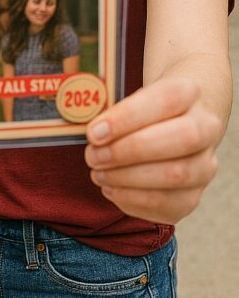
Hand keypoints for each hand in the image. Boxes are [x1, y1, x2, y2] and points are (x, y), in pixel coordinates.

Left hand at [84, 77, 221, 223]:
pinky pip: (167, 204)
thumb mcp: (127, 97)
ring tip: (99, 173)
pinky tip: (111, 188)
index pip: (166, 100)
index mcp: (189, 92)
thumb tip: (89, 132)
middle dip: (128, 151)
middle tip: (93, 156)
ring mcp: (204, 164)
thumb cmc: (140, 111)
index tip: (94, 132)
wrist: (170, 124)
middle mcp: (207, 128)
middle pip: (180, 139)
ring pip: (176, 175)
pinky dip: (133, 199)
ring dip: (128, 178)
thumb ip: (109, 109)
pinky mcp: (193, 195)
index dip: (128, 117)